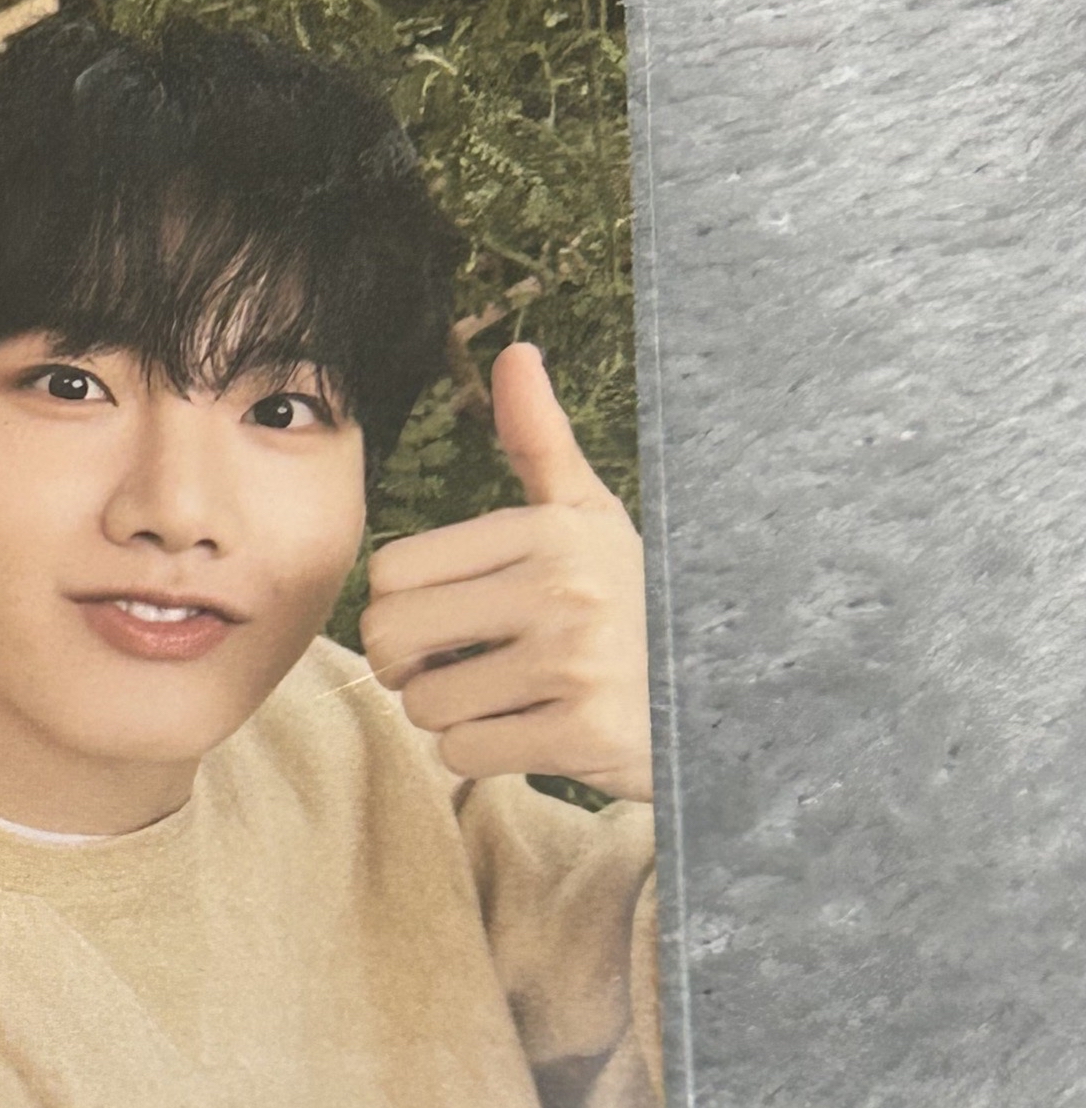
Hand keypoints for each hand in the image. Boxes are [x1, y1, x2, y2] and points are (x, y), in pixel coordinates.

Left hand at [359, 344, 652, 801]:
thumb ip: (539, 443)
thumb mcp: (590, 517)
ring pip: (425, 703)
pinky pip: (464, 753)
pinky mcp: (585, 733)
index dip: (399, 606)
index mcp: (550, 531)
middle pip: (391, 636)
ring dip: (450, 714)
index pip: (391, 573)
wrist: (716, 699)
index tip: (443, 618)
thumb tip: (517, 353)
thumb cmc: (631, 603)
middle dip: (407, 664)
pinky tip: (529, 732)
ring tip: (505, 697)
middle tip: (452, 667)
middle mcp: (563, 589)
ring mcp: (576, 663)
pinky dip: (482, 754)